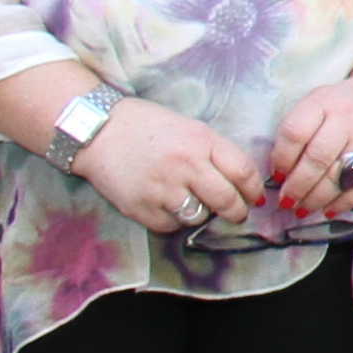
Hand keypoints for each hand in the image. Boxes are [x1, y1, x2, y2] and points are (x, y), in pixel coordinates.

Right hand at [67, 95, 258, 233]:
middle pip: (228, 201)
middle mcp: (186, 165)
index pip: (244, 172)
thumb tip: (242, 182)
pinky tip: (164, 203)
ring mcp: (163, 189)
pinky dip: (173, 219)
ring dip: (201, 213)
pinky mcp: (141, 208)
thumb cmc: (147, 127)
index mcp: (202, 141)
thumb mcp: (189, 128)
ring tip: (190, 200)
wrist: (97, 130)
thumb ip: (215, 152)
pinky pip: (171, 225)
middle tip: (237, 214)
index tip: (254, 197)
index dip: (254, 190)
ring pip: (200, 217)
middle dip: (237, 212)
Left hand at [264, 74, 352, 221]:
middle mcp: (349, 118)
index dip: (281, 158)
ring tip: (302, 209)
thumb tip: (279, 172)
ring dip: (316, 198)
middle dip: (297, 186)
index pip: (295, 133)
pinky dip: (342, 203)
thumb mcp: (318, 102)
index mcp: (325, 101)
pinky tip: (328, 210)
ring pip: (339, 176)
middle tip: (286, 201)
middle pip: (317, 158)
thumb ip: (299, 130)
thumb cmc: (344, 107)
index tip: (276, 175)